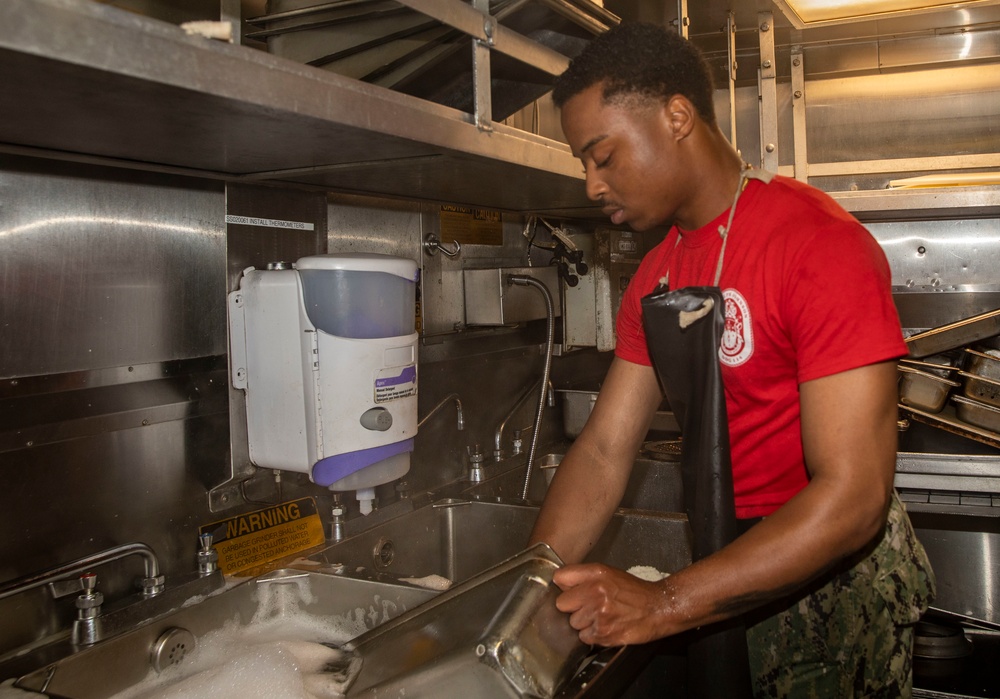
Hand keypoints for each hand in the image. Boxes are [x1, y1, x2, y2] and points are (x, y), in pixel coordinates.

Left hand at [553, 563, 669, 645]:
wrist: (658, 608)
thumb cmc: (634, 592)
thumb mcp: (608, 573)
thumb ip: (583, 577)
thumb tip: (560, 584)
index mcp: (596, 573)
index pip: (560, 577)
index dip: (564, 586)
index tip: (570, 591)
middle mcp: (595, 591)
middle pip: (562, 603)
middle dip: (574, 607)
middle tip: (590, 606)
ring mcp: (599, 613)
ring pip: (573, 623)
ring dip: (584, 623)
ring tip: (603, 616)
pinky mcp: (603, 633)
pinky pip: (584, 637)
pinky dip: (593, 635)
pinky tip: (607, 627)